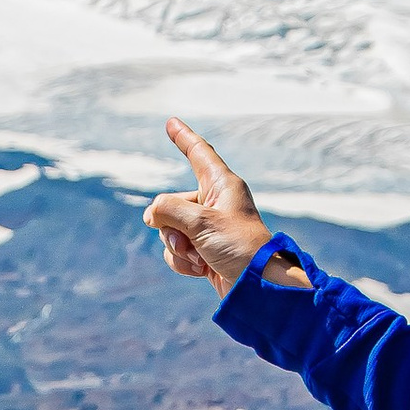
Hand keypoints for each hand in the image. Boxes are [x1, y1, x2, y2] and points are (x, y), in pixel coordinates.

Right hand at [144, 119, 302, 292]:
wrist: (258, 287)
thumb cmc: (240, 248)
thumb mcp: (200, 222)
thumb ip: (168, 210)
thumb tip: (151, 216)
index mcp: (222, 185)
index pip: (198, 153)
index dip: (183, 137)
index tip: (171, 122)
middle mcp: (215, 203)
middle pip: (172, 203)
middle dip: (172, 226)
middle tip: (190, 240)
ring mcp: (208, 228)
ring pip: (170, 230)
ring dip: (178, 247)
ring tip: (200, 257)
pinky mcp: (204, 251)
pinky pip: (177, 251)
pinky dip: (183, 262)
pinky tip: (201, 270)